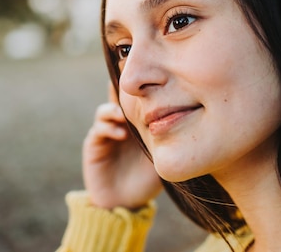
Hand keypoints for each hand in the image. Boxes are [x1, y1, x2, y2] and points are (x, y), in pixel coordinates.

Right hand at [82, 83, 162, 209]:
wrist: (125, 204)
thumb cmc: (147, 181)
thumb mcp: (162, 156)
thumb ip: (168, 138)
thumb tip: (186, 120)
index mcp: (137, 124)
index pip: (136, 100)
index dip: (140, 89)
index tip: (148, 76)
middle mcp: (120, 125)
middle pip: (118, 98)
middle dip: (123, 89)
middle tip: (130, 82)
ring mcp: (106, 133)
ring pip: (105, 110)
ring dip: (114, 109)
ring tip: (124, 115)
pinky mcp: (94, 145)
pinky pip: (98, 129)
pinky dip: (108, 127)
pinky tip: (121, 134)